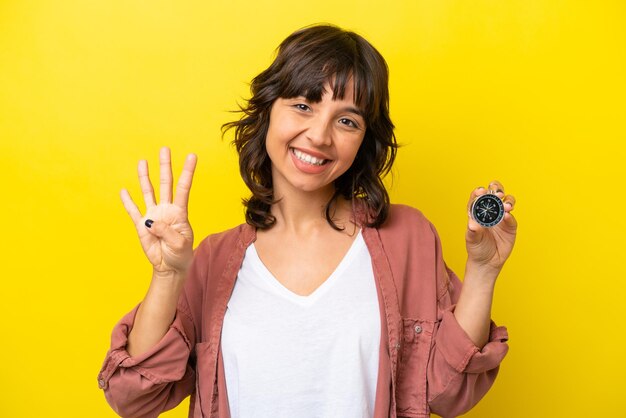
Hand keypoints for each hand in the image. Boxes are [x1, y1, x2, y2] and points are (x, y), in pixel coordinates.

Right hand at [120, 147, 197, 273]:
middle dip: (165, 166)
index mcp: (179, 212)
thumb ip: (167, 232)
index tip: (192, 156)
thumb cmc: (180, 254)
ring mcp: (153, 216)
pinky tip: (124, 191)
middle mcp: (166, 210)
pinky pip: (133, 211)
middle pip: (165, 184)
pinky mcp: (141, 226)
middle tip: (165, 149)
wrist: (169, 267)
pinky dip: (128, 201)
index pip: (184, 188)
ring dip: (145, 177)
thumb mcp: (179, 244)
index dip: (188, 172)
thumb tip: (150, 221)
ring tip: (143, 162)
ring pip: (148, 192)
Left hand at [465, 180, 516, 273]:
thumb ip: (473, 231)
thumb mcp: (471, 240)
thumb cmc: (476, 248)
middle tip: (497, 193)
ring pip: (506, 201)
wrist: (487, 262)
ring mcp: (501, 217)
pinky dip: (510, 215)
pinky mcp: (510, 225)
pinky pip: (512, 218)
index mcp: (477, 211)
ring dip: (507, 200)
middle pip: (494, 193)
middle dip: (496, 189)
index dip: (479, 192)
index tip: (481, 191)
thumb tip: (472, 224)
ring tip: (506, 206)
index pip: (478, 197)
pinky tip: (507, 216)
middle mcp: (490, 211)